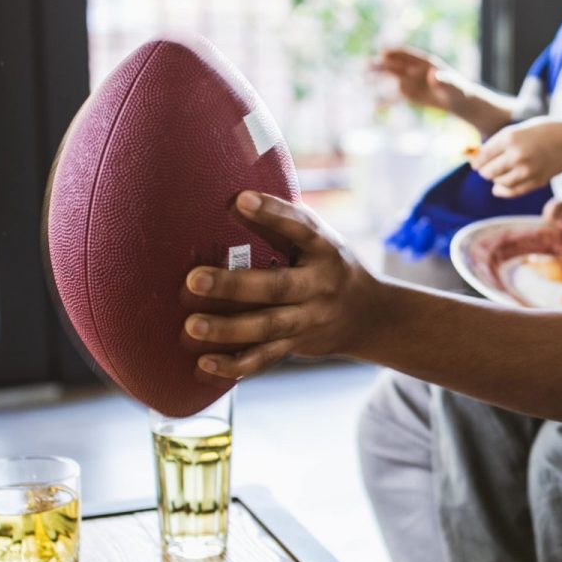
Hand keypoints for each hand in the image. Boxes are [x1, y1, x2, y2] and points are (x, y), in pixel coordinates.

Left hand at [181, 192, 381, 377]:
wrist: (370, 316)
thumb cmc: (331, 265)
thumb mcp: (321, 241)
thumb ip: (286, 224)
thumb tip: (237, 195)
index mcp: (326, 251)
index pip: (301, 229)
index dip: (273, 214)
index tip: (241, 200)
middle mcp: (320, 286)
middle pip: (276, 287)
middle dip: (234, 285)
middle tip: (193, 279)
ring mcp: (309, 320)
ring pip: (267, 327)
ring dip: (227, 329)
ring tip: (192, 325)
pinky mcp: (297, 346)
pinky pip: (265, 359)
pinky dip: (235, 365)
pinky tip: (205, 364)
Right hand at [370, 46, 468, 113]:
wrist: (456, 101)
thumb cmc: (456, 91)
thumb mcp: (452, 86)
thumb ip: (443, 80)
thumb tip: (433, 76)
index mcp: (425, 62)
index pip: (408, 55)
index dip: (396, 53)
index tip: (384, 52)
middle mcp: (414, 68)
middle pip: (396, 64)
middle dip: (382, 64)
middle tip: (367, 65)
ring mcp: (410, 79)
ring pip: (391, 75)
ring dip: (378, 75)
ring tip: (363, 76)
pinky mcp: (408, 92)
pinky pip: (394, 93)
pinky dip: (384, 96)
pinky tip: (373, 100)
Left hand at [470, 118, 561, 197]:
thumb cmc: (539, 133)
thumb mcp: (516, 131)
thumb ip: (497, 144)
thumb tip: (477, 162)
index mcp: (510, 138)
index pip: (483, 155)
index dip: (477, 161)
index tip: (476, 164)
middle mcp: (517, 155)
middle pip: (488, 172)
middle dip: (485, 171)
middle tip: (486, 170)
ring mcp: (527, 170)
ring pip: (499, 182)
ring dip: (496, 180)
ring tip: (498, 175)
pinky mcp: (535, 182)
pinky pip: (512, 191)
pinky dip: (502, 191)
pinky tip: (499, 188)